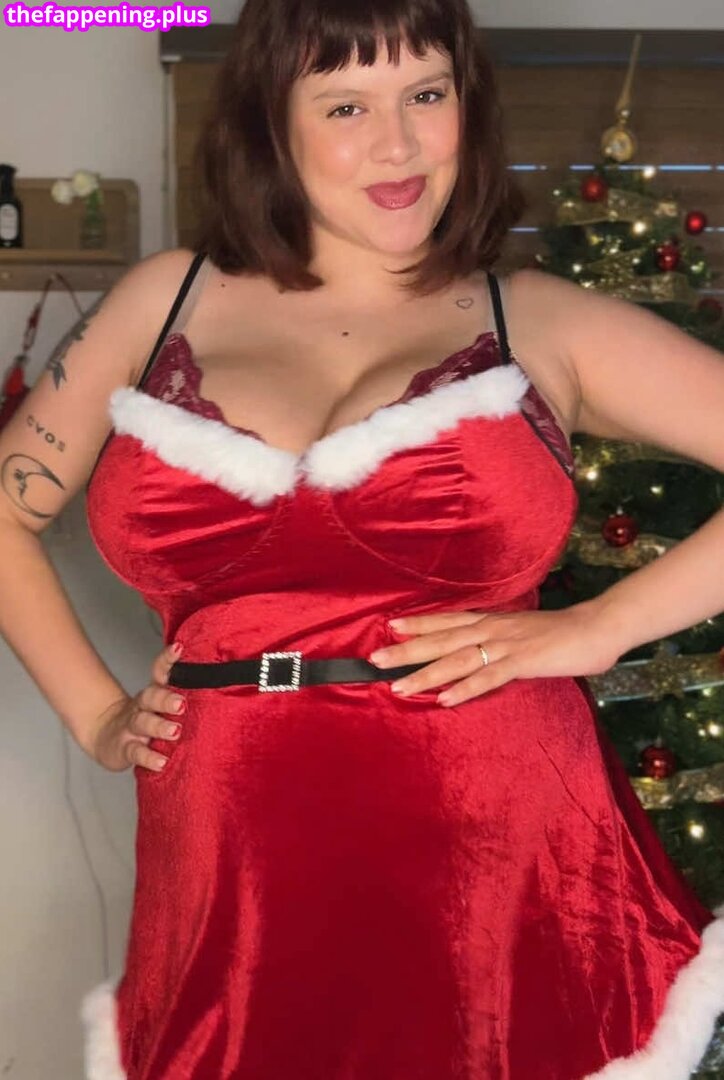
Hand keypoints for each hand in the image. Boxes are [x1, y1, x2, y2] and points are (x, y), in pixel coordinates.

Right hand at [88, 643, 186, 772]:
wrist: (105, 735)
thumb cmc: (145, 719)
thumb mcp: (159, 706)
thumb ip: (180, 696)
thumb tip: (220, 686)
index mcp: (153, 693)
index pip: (159, 672)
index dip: (168, 660)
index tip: (180, 648)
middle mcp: (142, 706)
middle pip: (151, 697)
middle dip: (166, 699)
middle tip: (182, 704)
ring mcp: (131, 726)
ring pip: (143, 723)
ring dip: (159, 727)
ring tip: (175, 732)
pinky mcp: (124, 748)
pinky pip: (136, 752)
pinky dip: (148, 757)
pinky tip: (161, 762)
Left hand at [368, 601, 623, 706]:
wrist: (598, 627)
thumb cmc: (562, 634)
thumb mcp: (522, 634)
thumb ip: (499, 642)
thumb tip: (480, 652)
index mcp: (493, 622)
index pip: (448, 622)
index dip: (419, 624)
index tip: (390, 626)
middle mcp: (493, 630)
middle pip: (443, 640)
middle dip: (408, 650)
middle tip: (375, 658)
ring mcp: (507, 645)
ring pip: (458, 660)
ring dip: (427, 674)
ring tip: (399, 686)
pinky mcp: (524, 661)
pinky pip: (490, 677)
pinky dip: (467, 688)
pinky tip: (446, 699)